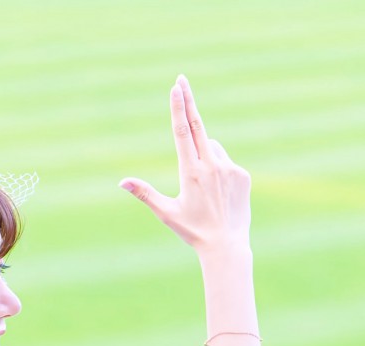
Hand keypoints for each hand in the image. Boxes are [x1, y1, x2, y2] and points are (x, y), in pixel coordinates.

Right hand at [120, 75, 250, 253]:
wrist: (226, 247)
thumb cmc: (193, 231)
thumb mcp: (166, 213)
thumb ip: (145, 193)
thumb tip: (122, 182)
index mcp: (191, 173)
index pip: (182, 132)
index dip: (178, 107)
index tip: (176, 87)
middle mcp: (211, 166)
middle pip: (197, 125)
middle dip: (189, 101)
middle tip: (182, 79)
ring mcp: (229, 169)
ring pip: (213, 148)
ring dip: (205, 154)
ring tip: (203, 187)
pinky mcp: (242, 175)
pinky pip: (227, 163)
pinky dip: (220, 170)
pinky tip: (219, 193)